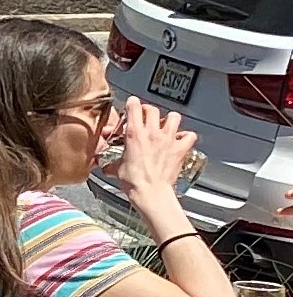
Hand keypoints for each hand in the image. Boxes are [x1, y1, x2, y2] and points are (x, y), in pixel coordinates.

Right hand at [113, 94, 206, 224]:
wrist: (151, 193)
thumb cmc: (135, 182)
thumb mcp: (118, 170)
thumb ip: (113, 164)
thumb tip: (107, 167)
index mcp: (135, 134)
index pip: (134, 107)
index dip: (133, 103)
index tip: (132, 104)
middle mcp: (152, 133)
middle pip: (153, 109)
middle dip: (148, 110)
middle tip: (146, 116)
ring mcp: (168, 140)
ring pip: (174, 117)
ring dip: (169, 119)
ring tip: (166, 124)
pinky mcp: (180, 149)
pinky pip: (189, 136)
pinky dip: (186, 136)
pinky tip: (181, 139)